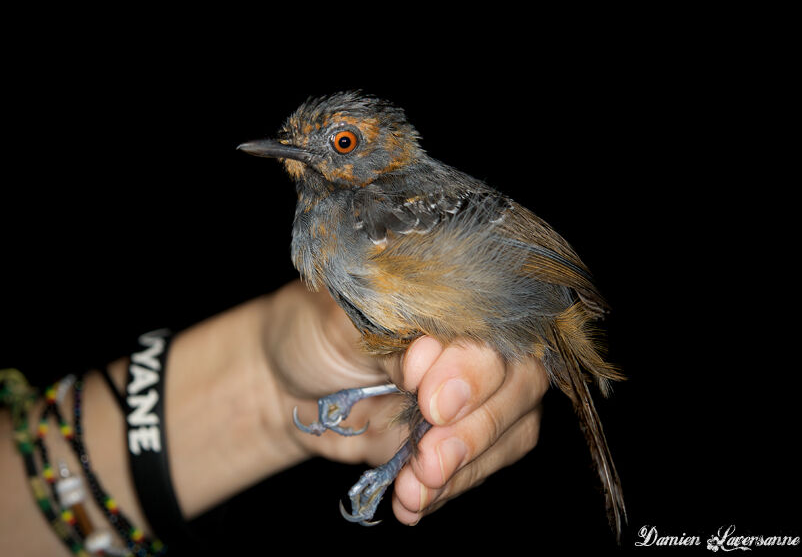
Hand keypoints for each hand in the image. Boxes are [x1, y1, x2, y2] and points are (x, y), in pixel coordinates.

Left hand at [263, 280, 547, 524]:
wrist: (282, 381)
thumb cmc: (312, 330)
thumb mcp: (340, 322)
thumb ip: (390, 337)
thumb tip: (427, 357)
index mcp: (456, 298)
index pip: (494, 330)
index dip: (472, 370)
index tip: (429, 398)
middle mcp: (476, 342)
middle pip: (520, 385)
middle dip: (476, 429)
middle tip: (429, 458)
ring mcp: (473, 394)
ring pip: (510, 432)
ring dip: (464, 469)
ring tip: (414, 489)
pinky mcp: (456, 438)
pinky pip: (477, 468)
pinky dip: (447, 490)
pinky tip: (412, 502)